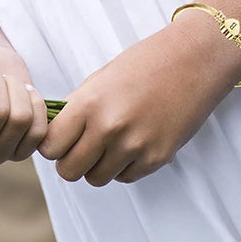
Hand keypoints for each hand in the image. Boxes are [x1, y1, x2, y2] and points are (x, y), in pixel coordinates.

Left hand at [39, 16, 240, 186]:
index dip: (50, 145)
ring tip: (106, 144)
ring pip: (96, 179)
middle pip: (69, 171)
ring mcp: (134, 147)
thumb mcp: (97, 81)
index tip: (57, 140)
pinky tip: (130, 144)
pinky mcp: (157, 158)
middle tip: (79, 148)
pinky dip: (122, 167)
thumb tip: (53, 133)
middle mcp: (108, 128)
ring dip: (97, 166)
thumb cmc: (141, 66)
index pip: (49, 146)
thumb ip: (75, 109)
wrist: (191, 63)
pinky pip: (125, 177)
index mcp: (88, 104)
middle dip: (70, 161)